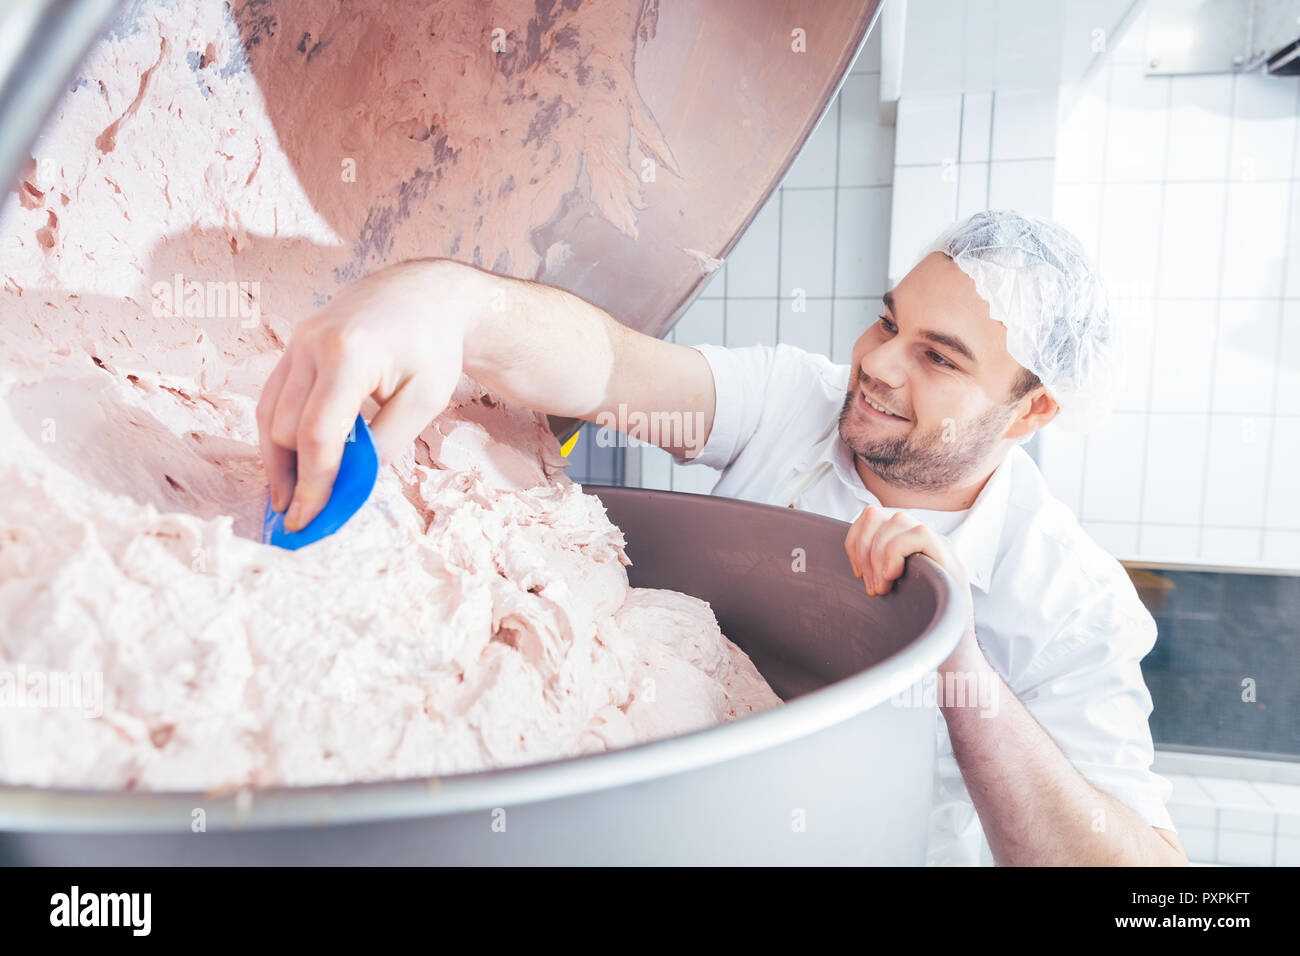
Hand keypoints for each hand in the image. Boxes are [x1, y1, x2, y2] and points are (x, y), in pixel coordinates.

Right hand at [256, 259, 471, 530]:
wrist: (423, 294)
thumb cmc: (431, 346)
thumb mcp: (426, 399)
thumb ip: (387, 442)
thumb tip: (348, 484)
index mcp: (350, 354)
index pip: (318, 433)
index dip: (312, 482)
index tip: (309, 518)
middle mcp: (312, 344)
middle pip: (285, 427)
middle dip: (291, 477)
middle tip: (301, 518)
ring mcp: (296, 342)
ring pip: (267, 413)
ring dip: (276, 460)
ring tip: (288, 499)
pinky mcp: (293, 346)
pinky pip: (272, 397)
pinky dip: (276, 434)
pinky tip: (288, 464)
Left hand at [843, 505, 981, 670]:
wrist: (953, 650)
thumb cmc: (917, 624)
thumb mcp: (890, 591)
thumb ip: (876, 572)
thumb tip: (852, 569)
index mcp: (904, 543)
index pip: (871, 517)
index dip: (855, 540)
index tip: (857, 573)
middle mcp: (922, 539)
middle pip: (877, 514)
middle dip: (863, 549)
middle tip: (870, 585)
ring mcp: (938, 546)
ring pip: (897, 520)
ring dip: (879, 554)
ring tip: (882, 586)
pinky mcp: (950, 559)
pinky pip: (919, 533)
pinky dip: (897, 552)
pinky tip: (894, 576)